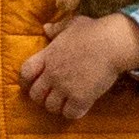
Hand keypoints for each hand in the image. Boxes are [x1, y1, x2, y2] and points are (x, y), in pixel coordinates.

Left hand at [14, 10, 138, 122]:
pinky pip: (70, 114)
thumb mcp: (72, 24)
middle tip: (51, 96)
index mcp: (48, 55)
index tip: (31, 83)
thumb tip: (46, 28)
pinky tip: (79, 106)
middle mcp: (53, 73)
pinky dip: (73, 112)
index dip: (25, 81)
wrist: (113, 43)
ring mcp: (66, 87)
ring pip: (51, 107)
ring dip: (57, 106)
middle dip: (41, 97)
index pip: (25, 73)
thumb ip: (57, 29)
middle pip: (36, 95)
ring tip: (65, 102)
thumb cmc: (94, 31)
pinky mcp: (81, 98)